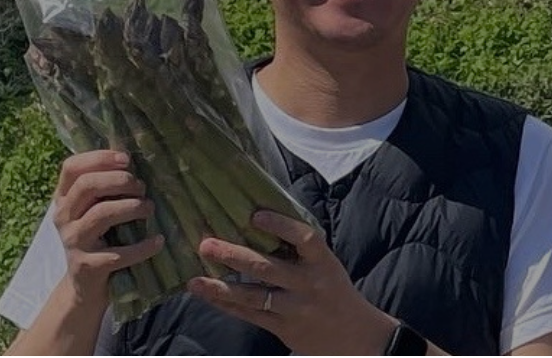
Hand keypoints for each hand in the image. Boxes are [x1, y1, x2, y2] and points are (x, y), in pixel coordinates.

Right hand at [52, 149, 163, 304]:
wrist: (85, 287)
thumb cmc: (99, 239)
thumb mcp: (95, 211)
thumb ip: (106, 188)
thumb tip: (136, 162)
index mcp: (64, 199)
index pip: (72, 168)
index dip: (99, 158)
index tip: (127, 159)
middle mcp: (63, 218)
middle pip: (87, 186)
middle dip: (119, 181)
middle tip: (142, 187)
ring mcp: (73, 242)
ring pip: (101, 215)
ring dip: (132, 207)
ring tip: (149, 208)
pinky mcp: (87, 267)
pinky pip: (118, 254)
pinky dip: (143, 246)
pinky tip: (158, 241)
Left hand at [188, 210, 397, 355]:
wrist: (356, 336)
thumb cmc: (335, 291)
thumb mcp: (327, 266)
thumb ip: (301, 251)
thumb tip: (261, 223)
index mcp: (323, 262)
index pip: (304, 238)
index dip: (281, 226)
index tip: (256, 215)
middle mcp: (309, 284)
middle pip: (268, 268)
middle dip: (234, 256)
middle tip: (206, 244)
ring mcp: (295, 308)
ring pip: (254, 296)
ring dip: (221, 287)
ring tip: (195, 280)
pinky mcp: (284, 329)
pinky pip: (251, 316)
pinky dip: (228, 305)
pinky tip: (209, 296)